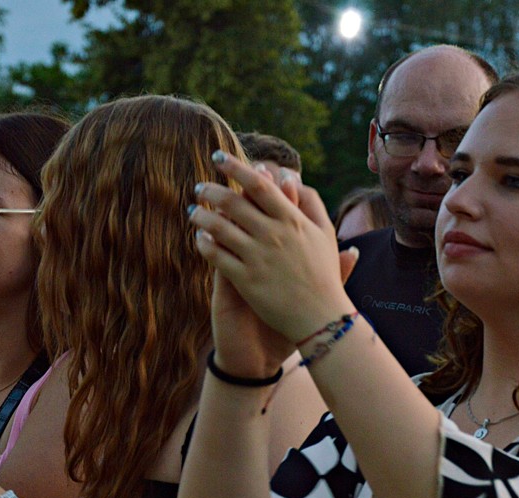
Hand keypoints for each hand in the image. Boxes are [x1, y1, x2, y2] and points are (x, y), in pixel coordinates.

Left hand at [189, 152, 354, 357]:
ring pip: (220, 227)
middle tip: (199, 187)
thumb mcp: (326, 234)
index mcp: (292, 220)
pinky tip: (199, 238)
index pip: (258, 184)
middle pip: (233, 202)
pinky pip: (216, 256)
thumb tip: (293, 179)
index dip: (236, 167)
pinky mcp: (245, 280)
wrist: (320, 318)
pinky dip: (204, 243)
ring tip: (193, 211)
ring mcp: (257, 257)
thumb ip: (311, 203)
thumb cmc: (324, 274)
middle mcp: (273, 235)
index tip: (219, 158)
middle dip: (211, 190)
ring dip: (202, 215)